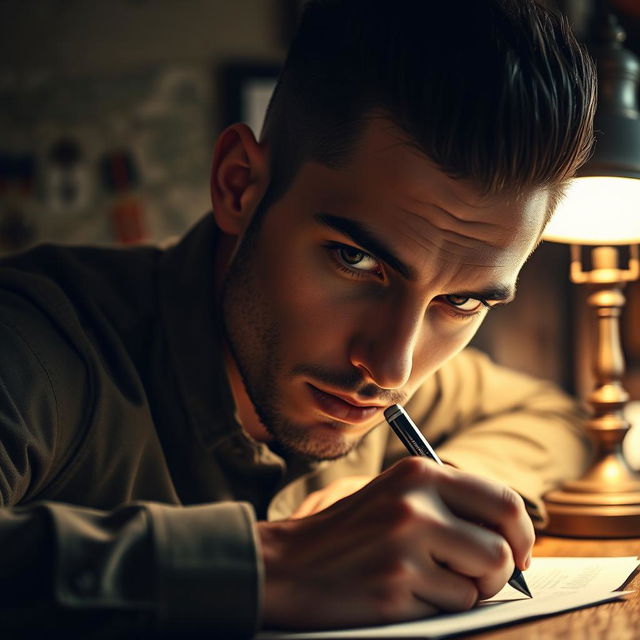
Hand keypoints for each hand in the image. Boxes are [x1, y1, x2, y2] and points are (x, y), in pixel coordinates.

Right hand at [257, 457, 533, 629]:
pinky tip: (402, 593)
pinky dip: (438, 607)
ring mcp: (406, 546)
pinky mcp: (396, 586)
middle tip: (492, 577)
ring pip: (481, 582)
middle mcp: (416, 503)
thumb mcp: (396, 495)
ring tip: (427, 581)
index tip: (519, 552)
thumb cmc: (348, 532)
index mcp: (418, 472)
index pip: (502, 499)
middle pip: (503, 546)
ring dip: (465, 591)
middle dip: (506, 569)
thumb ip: (448, 504)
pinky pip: (452, 606)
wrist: (287, 563)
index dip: (521, 531)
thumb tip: (513, 538)